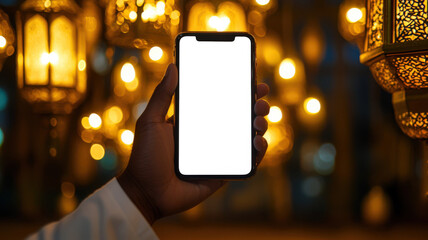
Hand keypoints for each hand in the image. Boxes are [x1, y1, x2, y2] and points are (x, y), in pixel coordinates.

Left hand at [117, 64, 269, 223]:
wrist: (147, 192)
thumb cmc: (145, 157)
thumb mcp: (151, 121)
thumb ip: (162, 96)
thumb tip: (172, 67)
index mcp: (195, 121)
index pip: (221, 101)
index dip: (238, 90)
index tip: (252, 78)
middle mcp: (210, 135)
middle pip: (240, 116)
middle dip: (255, 105)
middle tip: (260, 99)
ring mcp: (219, 154)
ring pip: (247, 137)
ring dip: (259, 125)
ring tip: (258, 121)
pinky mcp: (224, 173)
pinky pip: (246, 162)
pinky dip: (258, 152)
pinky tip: (257, 142)